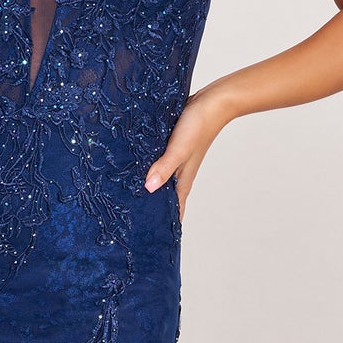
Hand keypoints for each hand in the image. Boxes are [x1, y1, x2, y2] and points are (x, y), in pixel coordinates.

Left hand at [143, 78, 236, 218]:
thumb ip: (164, 168)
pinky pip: (158, 165)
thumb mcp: (179, 148)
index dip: (165, 226)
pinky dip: (150, 171)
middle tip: (133, 225)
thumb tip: (148, 189)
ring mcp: (176, 161)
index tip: (151, 241)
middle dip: (153, 211)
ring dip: (150, 191)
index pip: (174, 211)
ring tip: (129, 201)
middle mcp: (179, 174)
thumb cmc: (199, 125)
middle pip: (164, 199)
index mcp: (182, 180)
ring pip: (160, 181)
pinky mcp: (171, 147)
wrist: (214, 101)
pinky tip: (136, 169)